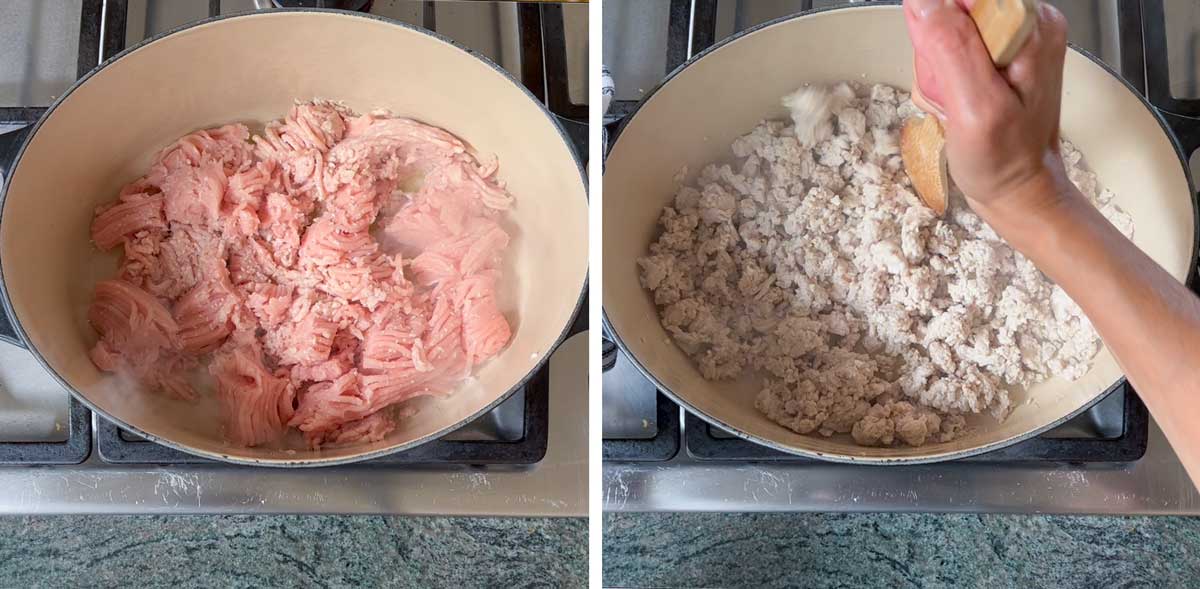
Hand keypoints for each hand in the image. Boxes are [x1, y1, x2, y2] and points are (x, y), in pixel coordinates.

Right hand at [904, 0, 1074, 221]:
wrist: (1019, 189)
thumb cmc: (1006, 159)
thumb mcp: (975, 107)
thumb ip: (952, 49)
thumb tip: (926, 3)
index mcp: (1030, 27)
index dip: (939, 21)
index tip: (938, 58)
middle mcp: (1026, 24)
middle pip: (952, 8)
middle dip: (934, 49)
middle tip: (948, 89)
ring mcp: (1011, 39)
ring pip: (944, 27)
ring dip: (934, 66)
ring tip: (951, 99)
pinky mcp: (995, 54)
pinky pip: (947, 47)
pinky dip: (939, 75)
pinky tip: (952, 99)